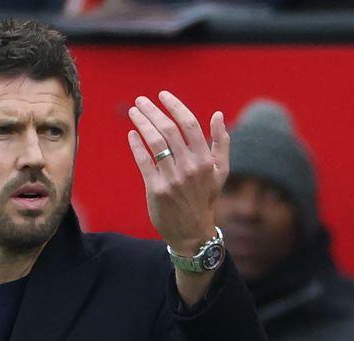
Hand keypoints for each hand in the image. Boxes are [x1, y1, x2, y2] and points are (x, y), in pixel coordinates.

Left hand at [127, 90, 229, 254]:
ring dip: (142, 124)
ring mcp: (172, 180)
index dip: (174, 106)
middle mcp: (189, 169)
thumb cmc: (205, 198)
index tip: (162, 95)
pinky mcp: (156, 191)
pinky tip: (131, 135)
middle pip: (168, 131)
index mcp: (205, 161)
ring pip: (155, 144)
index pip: (189, 125)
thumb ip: (221, 143)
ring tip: (133, 112)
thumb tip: (217, 115)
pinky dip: (136, 146)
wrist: (192, 232)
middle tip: (140, 101)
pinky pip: (144, 162)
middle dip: (152, 112)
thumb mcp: (220, 172)